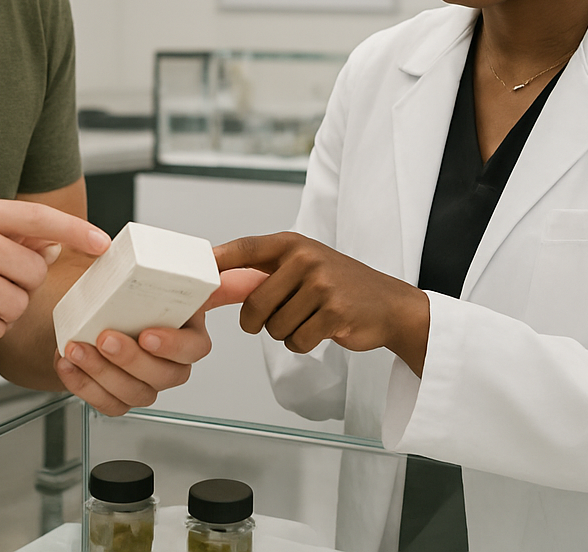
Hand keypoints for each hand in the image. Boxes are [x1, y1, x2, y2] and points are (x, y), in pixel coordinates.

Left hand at [52, 268, 267, 415]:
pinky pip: (107, 403)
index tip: (147, 334)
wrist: (92, 307)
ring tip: (77, 348)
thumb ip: (184, 271)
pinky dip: (84, 386)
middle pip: (163, 375)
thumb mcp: (150, 270)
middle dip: (130, 359)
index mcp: (187, 332)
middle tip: (105, 337)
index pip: (194, 348)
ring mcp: (146, 384)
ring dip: (101, 372)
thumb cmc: (126, 290)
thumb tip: (234, 272)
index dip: (173, 345)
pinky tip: (68, 364)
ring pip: (134, 393)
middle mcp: (171, 363)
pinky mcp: (120, 397)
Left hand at [214, 232, 429, 375]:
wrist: (389, 305)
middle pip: (254, 305)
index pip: (246, 249)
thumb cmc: (338, 285)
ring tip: (310, 318)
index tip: (198, 268)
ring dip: (286, 333)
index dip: (219, 260)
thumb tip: (215, 282)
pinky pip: (297, 342)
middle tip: (278, 318)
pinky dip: (303, 344)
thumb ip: (263, 272)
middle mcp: (306, 259)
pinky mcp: (335, 313)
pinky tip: (321, 329)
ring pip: (275, 327)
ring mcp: (322, 285)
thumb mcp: (303, 266)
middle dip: (259, 322)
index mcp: (293, 244)